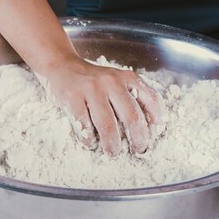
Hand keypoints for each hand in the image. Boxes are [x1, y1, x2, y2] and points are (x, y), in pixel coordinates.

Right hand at [39, 58, 164, 155]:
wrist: (61, 66)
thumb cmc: (92, 80)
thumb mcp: (116, 81)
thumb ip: (132, 97)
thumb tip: (149, 127)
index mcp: (126, 77)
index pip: (151, 99)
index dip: (156, 120)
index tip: (155, 134)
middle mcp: (111, 82)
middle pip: (131, 116)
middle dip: (138, 138)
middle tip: (137, 150)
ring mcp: (90, 89)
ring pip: (107, 124)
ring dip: (112, 144)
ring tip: (113, 152)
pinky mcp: (72, 97)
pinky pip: (83, 124)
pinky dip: (88, 139)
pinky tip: (91, 143)